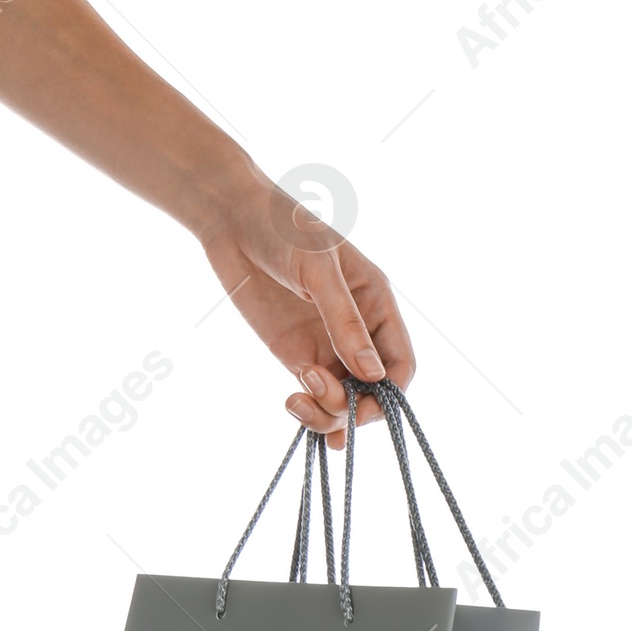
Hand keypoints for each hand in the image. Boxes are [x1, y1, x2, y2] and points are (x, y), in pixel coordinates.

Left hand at [198, 173, 415, 446]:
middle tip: (324, 402)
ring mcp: (327, 346)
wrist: (231, 217)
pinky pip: (314, 395)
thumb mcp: (318, 269)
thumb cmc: (282, 228)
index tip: (364, 399)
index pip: (400, 364)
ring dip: (328, 413)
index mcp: (376, 305)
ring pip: (344, 400)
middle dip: (355, 408)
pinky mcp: (297, 354)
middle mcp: (358, 330)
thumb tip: (373, 374)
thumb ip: (344, 321)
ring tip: (296, 400)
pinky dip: (309, 411)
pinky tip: (294, 407)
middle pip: (374, 391)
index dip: (390, 391)